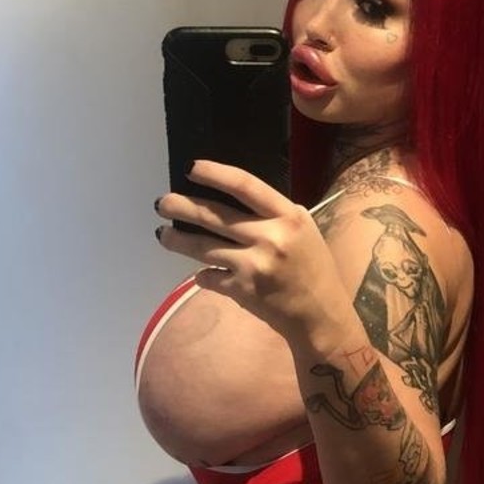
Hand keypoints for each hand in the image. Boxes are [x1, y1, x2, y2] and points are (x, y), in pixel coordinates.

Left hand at [155, 161, 350, 338]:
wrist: (320, 315)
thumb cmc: (313, 269)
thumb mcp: (303, 231)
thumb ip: (273, 214)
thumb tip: (233, 200)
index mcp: (287, 216)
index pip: (245, 185)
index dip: (214, 174)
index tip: (191, 168)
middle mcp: (270, 237)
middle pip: (215, 216)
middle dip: (183, 207)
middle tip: (162, 203)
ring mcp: (254, 265)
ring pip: (204, 247)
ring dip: (179, 241)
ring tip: (163, 235)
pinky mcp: (243, 290)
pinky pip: (210, 277)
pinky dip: (202, 275)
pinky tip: (199, 273)